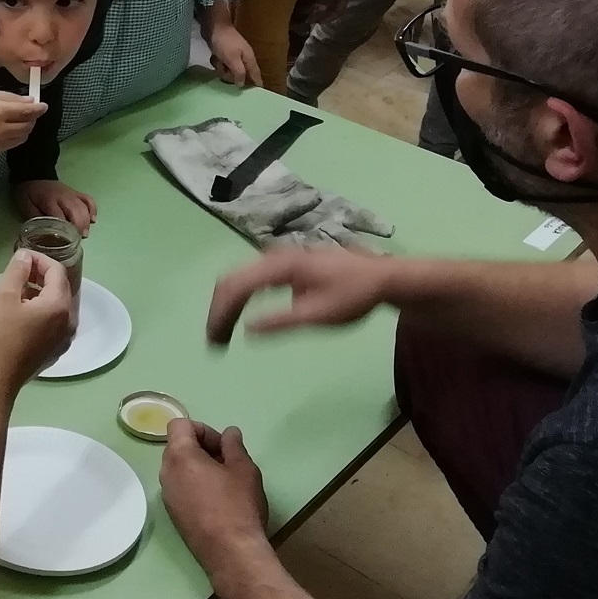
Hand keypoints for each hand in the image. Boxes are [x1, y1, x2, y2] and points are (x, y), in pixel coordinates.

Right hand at [0, 250, 73, 390]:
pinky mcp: (57, 350)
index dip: (39, 259)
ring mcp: (65, 338)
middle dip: (42, 275)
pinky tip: (23, 314)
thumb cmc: (0, 335)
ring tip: (18, 291)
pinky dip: (43, 311)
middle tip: (20, 272)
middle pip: (61, 287)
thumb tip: (25, 256)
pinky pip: (55, 321)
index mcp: (60, 305)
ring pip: (58, 305)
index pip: (57, 271)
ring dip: (41, 293)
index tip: (21, 257)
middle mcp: (70, 320)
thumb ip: (17, 271)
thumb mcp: (3, 297)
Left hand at [14, 180, 96, 235]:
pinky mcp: (77, 193)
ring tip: (84, 234)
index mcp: (49, 201)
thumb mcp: (26, 206)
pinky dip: (93, 210)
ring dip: (86, 221)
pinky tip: (93, 220)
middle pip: (76, 212)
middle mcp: (64, 197)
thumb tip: (44, 232)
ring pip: (84, 207)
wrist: (34, 175)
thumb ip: (35, 218)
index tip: (66, 241)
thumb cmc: (29, 193)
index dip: (64, 230)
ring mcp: (72, 194)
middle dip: (79, 227)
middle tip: (78, 239)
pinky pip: (89, 200)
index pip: (60, 216)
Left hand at [161, 421, 269, 575]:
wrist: (231, 554)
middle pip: (177, 446)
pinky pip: (179, 488)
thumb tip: (229, 433)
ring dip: (198, 467)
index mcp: (179, 457)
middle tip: (227, 462)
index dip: (203, 429)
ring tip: (224, 481)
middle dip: (201, 447)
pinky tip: (216, 500)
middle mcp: (166, 474)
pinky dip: (194, 485)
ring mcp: (167, 497)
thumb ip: (233, 445)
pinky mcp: (172, 515)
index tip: (223, 447)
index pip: (180, 425)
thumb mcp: (244, 469)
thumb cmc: (238, 506)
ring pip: (178, 468)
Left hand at [205, 21, 262, 87]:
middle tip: (224, 68)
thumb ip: (239, 72)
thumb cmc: (225, 42)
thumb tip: (241, 84)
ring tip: (218, 60)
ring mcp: (233, 56)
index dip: (257, 84)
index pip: (256, 75)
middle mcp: (243, 59)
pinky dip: (217, 63)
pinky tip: (214, 57)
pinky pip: (222, 65)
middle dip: (230, 75)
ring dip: (222, 68)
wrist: (213, 26)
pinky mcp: (224, 54)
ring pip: (229, 72)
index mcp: (249, 59)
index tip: (257, 94)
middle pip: (240, 76)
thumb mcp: (233, 59)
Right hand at [206, 244, 390, 343]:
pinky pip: (252, 278)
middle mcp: (275, 256)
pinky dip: (241, 297)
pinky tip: (242, 315)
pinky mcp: (286, 264)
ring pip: (240, 277)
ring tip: (223, 333)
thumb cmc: (353, 295)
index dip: (220, 313)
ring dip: (228, 305)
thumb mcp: (319, 315)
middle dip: (219, 310)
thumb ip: (282, 321)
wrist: (382, 277)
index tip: (215, 342)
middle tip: (215, 342)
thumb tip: (247, 328)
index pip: (236, 286)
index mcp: (281, 265)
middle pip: (232, 279)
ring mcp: (280, 258)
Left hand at [309, 0, 351, 24]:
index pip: (337, 12)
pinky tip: (311, 0)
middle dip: (322, 15)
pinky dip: (319, 0)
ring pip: (329, 3)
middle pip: (333, 9)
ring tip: (308, 11)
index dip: (327, 19)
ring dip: (320, 8)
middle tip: (309, 18)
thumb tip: (319, 11)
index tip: (314, 22)